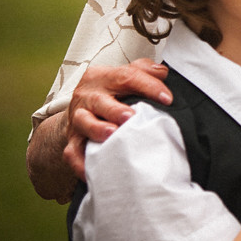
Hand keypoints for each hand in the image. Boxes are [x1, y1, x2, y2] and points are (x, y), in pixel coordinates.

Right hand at [64, 59, 170, 179]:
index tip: (167, 99)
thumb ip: (145, 70)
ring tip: (112, 135)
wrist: (81, 105)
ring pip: (84, 123)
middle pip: (101, 101)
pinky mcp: (73, 139)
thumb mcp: (127, 73)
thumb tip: (162, 73)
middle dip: (116, 110)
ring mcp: (78, 118)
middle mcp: (88, 96)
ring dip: (97, 130)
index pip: (127, 76)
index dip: (148, 86)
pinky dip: (81, 162)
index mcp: (103, 76)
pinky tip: (94, 170)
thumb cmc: (112, 89)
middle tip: (131, 117)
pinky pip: (73, 152)